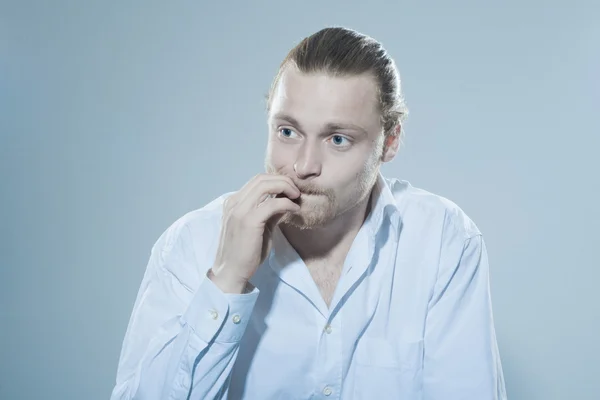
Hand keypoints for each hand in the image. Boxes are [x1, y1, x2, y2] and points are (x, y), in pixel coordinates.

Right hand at [209, 174, 299, 292]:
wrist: (231, 272)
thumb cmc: (245, 253)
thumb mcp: (259, 228)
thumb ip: (270, 213)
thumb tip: (286, 201)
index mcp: (234, 202)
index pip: (256, 181)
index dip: (276, 180)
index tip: (291, 190)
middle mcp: (234, 202)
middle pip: (261, 178)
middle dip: (283, 180)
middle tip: (296, 192)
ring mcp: (240, 210)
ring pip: (265, 184)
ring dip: (285, 187)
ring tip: (296, 197)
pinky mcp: (249, 220)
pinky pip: (272, 203)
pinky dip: (287, 203)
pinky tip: (294, 210)